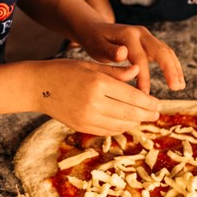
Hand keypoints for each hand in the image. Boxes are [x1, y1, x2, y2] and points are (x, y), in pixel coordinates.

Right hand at [35, 58, 165, 134]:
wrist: (38, 86)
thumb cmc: (65, 71)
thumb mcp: (91, 66)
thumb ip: (116, 72)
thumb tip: (138, 71)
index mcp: (98, 84)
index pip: (132, 97)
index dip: (148, 102)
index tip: (159, 103)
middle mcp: (94, 103)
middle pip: (130, 114)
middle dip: (146, 114)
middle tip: (157, 113)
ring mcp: (87, 118)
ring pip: (120, 125)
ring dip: (135, 122)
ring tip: (144, 117)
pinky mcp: (82, 127)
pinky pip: (108, 131)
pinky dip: (121, 127)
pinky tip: (127, 122)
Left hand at [74, 21, 185, 95]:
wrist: (95, 29)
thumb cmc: (94, 40)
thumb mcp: (97, 45)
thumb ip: (110, 51)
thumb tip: (123, 53)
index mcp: (128, 34)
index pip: (139, 57)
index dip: (143, 77)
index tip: (144, 95)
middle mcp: (141, 33)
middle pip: (160, 50)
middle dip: (170, 69)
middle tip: (176, 88)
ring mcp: (147, 37)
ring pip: (166, 51)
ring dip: (175, 68)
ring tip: (179, 87)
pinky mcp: (150, 44)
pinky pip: (165, 54)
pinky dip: (172, 66)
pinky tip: (177, 81)